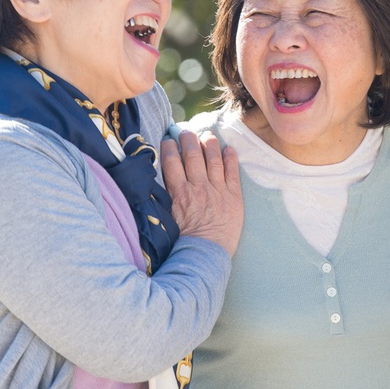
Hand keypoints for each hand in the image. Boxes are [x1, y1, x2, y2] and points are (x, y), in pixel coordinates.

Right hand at [161, 130, 242, 257]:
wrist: (205, 256)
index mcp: (178, 193)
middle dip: (188, 139)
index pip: (172, 162)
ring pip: (213, 158)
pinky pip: (233, 171)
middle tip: (186, 132)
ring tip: (207, 135)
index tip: (168, 140)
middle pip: (192, 154)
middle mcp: (198, 187)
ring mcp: (217, 190)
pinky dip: (231, 158)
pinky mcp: (234, 196)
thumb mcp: (167, 217)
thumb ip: (164, 198)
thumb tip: (155, 183)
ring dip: (209, 143)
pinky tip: (228, 149)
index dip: (170, 147)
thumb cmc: (183, 241)